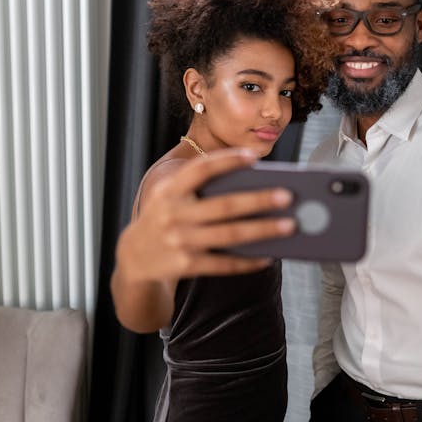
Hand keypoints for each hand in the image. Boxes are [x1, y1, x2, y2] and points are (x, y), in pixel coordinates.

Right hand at [115, 149, 295, 281]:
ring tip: (289, 225)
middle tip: (287, 196)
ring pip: (230, 235)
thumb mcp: (170, 198)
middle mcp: (172, 214)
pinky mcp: (185, 265)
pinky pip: (223, 263)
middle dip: (258, 200)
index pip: (201, 169)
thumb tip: (253, 188)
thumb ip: (199, 189)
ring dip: (262, 230)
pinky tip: (268, 256)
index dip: (227, 161)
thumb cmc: (164, 219)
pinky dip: (247, 261)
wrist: (132, 258)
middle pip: (224, 205)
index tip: (254, 156)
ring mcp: (178, 241)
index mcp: (169, 191)